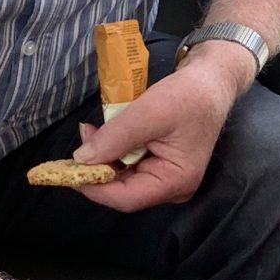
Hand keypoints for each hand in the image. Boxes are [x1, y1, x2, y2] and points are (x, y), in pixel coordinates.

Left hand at [72, 49, 249, 210]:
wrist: (212, 80)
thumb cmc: (188, 95)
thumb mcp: (148, 112)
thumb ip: (114, 138)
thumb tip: (81, 159)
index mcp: (176, 181)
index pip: (126, 198)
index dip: (94, 187)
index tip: (67, 169)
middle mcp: (172, 186)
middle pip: (123, 188)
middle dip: (98, 167)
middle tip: (83, 136)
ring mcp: (167, 176)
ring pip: (124, 176)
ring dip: (104, 156)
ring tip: (92, 129)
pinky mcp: (162, 164)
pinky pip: (131, 165)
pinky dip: (115, 150)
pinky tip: (107, 132)